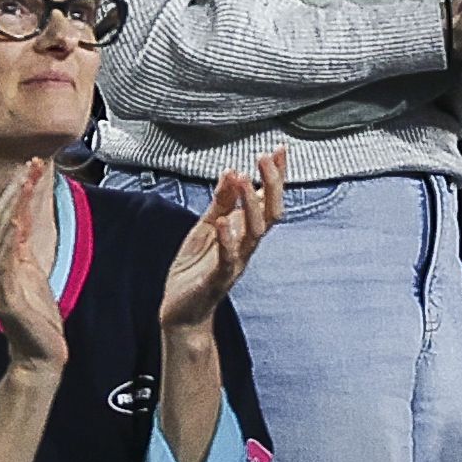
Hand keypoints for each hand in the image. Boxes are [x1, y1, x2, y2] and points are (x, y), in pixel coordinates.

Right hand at [0, 156, 71, 370]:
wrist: (38, 353)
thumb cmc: (39, 317)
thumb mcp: (35, 277)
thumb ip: (28, 253)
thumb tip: (27, 226)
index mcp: (6, 261)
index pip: (8, 218)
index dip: (17, 192)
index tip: (29, 166)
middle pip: (4, 219)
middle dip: (18, 189)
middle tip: (31, 162)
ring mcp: (0, 279)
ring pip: (5, 233)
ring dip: (18, 204)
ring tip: (28, 178)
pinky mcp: (8, 293)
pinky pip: (8, 260)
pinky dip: (12, 237)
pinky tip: (18, 218)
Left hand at [159, 151, 286, 335]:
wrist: (182, 310)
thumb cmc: (195, 269)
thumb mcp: (205, 227)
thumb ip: (220, 202)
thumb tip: (230, 172)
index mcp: (244, 230)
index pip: (267, 198)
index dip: (275, 175)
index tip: (278, 150)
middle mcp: (246, 244)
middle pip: (271, 212)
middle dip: (272, 184)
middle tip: (265, 158)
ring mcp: (235, 261)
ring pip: (255, 232)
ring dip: (252, 204)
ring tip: (244, 179)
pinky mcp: (218, 277)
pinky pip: (228, 257)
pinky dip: (228, 238)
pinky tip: (224, 221)